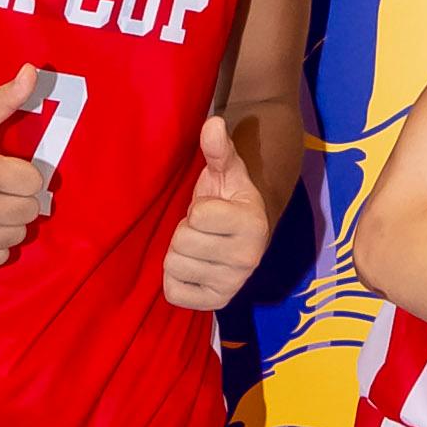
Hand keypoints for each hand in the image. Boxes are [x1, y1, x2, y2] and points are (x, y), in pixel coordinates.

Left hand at [163, 116, 273, 310]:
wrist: (247, 234)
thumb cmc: (230, 199)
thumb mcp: (227, 171)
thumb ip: (218, 149)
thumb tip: (212, 122)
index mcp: (253, 224)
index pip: (197, 216)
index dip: (197, 208)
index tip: (212, 210)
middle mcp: (248, 259)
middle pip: (181, 244)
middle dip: (186, 233)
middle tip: (204, 231)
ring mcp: (233, 284)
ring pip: (174, 267)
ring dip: (180, 255)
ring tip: (200, 247)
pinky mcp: (216, 303)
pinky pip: (173, 292)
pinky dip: (176, 280)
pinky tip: (194, 269)